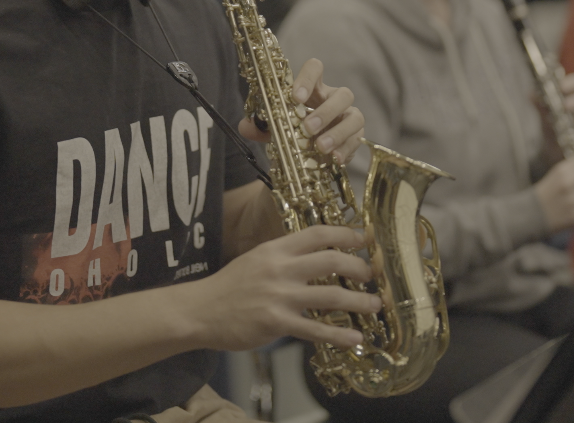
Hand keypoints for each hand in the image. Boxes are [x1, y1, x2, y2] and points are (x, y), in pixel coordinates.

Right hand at [188, 225, 380, 350]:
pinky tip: (355, 339)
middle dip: (358, 268)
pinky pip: (315, 329)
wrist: (199, 311)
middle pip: (331, 260)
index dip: (345, 234)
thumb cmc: (228, 288)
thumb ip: (283, 258)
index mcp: (275, 250)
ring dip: (358, 301)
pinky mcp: (276, 322)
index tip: (365, 238)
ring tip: (375, 305)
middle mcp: (280, 268)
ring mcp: (279, 296)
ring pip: (331, 295)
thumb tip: (315, 260)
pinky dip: (339, 335)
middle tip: (372, 275)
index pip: (317, 234)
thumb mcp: (255, 260)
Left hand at [238, 58, 365, 165]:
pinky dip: (346, 150)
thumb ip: (260, 125)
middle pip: (343, 94)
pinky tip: (334, 159)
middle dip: (326, 111)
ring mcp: (348, 118)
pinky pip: (357, 140)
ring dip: (338, 132)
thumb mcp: (273, 128)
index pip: (315, 69)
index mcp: (314, 89)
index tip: (296, 97)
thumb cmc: (291, 131)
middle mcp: (335, 99)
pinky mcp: (355, 137)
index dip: (308, 78)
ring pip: (355, 116)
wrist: (304, 156)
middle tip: (307, 128)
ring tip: (320, 147)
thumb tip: (245, 125)